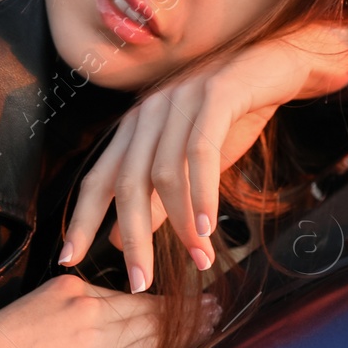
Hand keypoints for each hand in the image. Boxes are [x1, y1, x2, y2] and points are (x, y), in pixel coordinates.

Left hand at [58, 21, 347, 292]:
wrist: (279, 64)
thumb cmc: (234, 114)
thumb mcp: (190, 163)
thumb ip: (158, 198)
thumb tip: (124, 237)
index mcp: (136, 128)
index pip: (99, 178)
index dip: (82, 220)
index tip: (68, 260)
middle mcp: (148, 112)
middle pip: (126, 182)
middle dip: (132, 237)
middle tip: (139, 282)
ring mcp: (178, 101)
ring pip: (162, 172)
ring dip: (180, 224)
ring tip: (198, 260)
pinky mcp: (213, 95)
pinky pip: (199, 152)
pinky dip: (202, 193)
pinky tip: (209, 226)